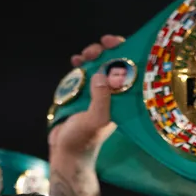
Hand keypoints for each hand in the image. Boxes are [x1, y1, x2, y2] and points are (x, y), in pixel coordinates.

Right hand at [48, 34, 124, 161]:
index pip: (129, 70)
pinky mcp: (83, 94)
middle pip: (113, 63)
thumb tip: (103, 74)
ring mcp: (97, 93)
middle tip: (93, 50)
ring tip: (81, 56)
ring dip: (91, 56)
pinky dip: (80, 64)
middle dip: (103, 52)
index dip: (123, 52)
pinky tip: (74, 61)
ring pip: (98, 65)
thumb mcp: (96, 119)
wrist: (66, 152)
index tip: (111, 43)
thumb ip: (101, 98)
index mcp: (122, 99)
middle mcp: (112, 94)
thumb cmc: (83, 139)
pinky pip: (84, 73)